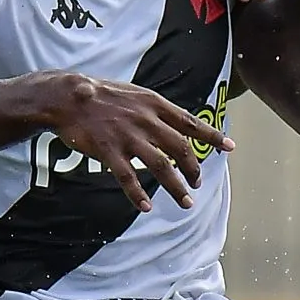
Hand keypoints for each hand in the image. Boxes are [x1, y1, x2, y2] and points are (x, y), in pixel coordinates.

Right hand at [33, 72, 231, 211]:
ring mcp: (128, 137)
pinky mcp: (109, 151)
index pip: (191, 122)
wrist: (68, 96)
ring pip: (161, 167)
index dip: (212, 135)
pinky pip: (128, 178)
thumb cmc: (102, 94)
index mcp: (154, 105)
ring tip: (186, 202)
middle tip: (197, 183)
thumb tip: (176, 122)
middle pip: (181, 149)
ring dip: (177, 187)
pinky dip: (138, 194)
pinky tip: (147, 206)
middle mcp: (146, 121)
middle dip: (193, 169)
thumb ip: (156, 110)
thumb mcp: (135, 94)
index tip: (230, 147)